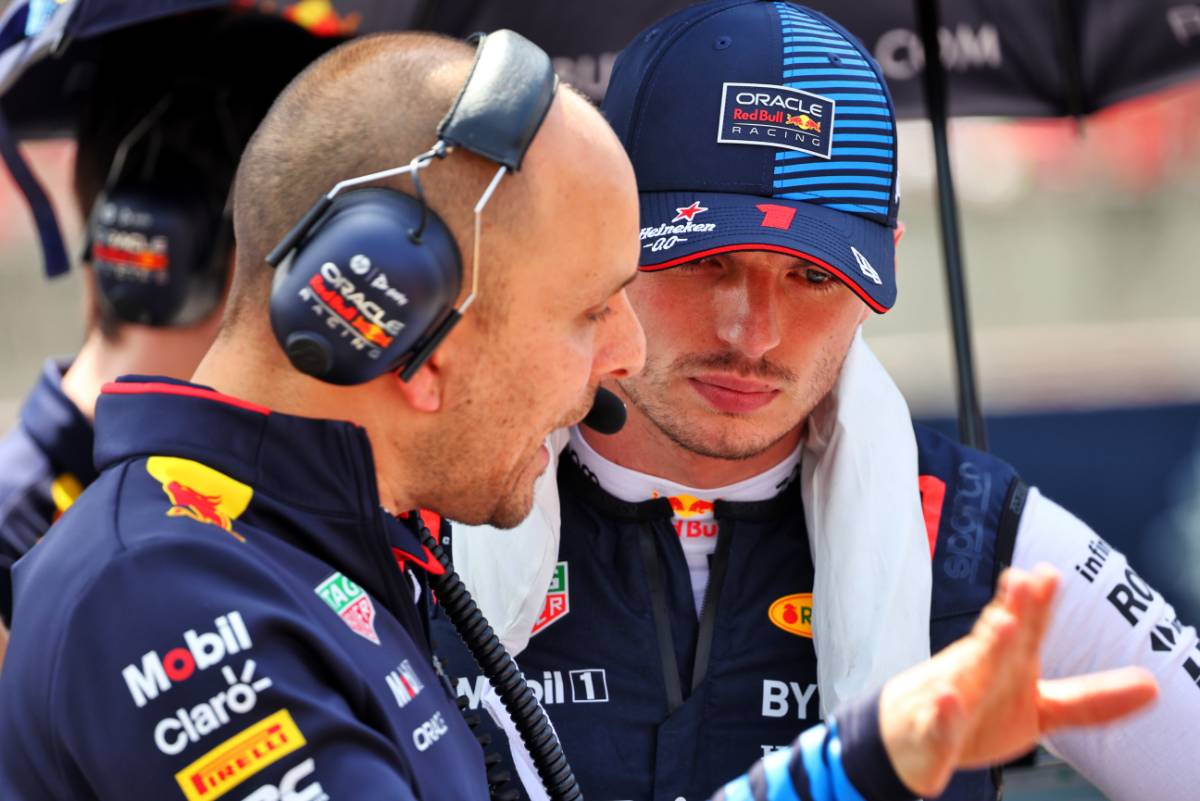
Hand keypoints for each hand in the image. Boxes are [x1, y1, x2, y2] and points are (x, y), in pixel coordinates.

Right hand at [878, 565, 1157, 797]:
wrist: (908, 734)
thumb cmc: (979, 711)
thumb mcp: (1041, 709)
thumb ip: (1092, 700)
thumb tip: (1154, 686)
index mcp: (1006, 666)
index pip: (1026, 632)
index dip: (1037, 605)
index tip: (1049, 574)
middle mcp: (977, 675)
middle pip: (996, 643)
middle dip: (1011, 614)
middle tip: (1022, 582)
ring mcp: (951, 702)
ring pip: (966, 675)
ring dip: (983, 650)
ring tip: (1002, 625)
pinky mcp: (930, 736)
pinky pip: (935, 728)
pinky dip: (940, 717)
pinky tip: (948, 701)